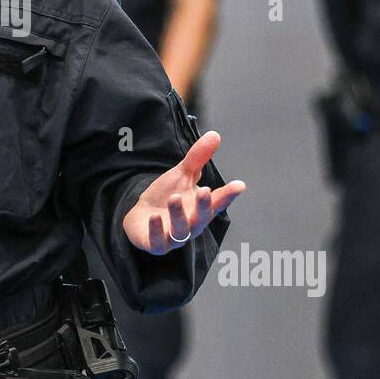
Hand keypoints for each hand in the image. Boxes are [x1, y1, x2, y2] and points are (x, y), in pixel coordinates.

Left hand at [122, 130, 243, 255]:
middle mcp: (191, 225)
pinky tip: (154, 216)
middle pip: (201, 218)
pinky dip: (156, 230)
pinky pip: (157, 241)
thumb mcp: (182, 175)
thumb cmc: (166, 196)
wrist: (140, 216)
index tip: (239, 185)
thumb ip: (198, 158)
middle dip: (203, 206)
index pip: (217, 202)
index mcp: (201, 209)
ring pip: (181, 230)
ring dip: (178, 214)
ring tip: (174, 197)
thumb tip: (215, 134)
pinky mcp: (155, 244)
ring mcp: (174, 237)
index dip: (228, 195)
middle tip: (205, 190)